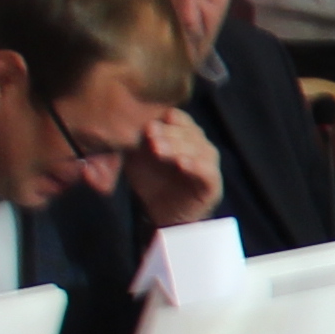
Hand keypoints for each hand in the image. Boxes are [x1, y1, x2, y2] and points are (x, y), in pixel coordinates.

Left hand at [125, 105, 221, 229]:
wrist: (163, 215)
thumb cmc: (152, 182)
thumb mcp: (138, 157)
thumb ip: (135, 140)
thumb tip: (121, 123)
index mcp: (184, 134)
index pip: (179, 118)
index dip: (164, 119)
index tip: (147, 125)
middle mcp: (200, 145)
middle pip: (188, 132)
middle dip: (168, 132)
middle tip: (150, 134)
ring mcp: (209, 163)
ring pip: (198, 149)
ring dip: (178, 147)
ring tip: (158, 149)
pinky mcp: (213, 183)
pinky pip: (207, 171)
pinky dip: (195, 165)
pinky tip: (181, 163)